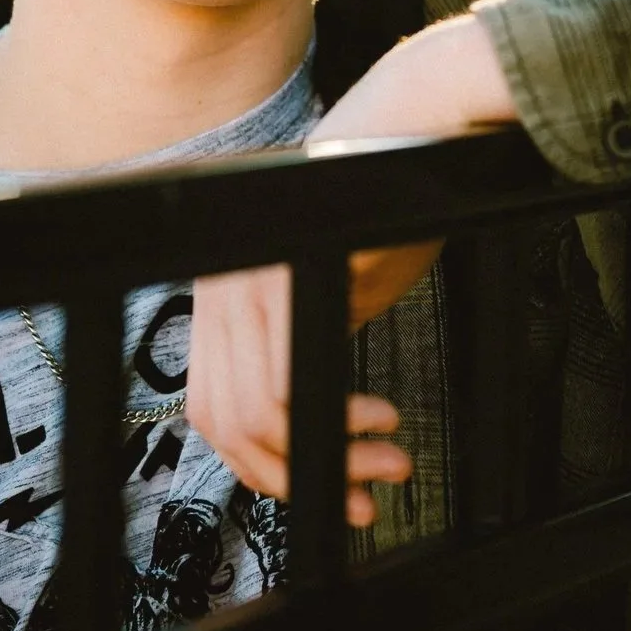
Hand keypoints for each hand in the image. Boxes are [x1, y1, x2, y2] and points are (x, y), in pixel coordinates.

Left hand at [188, 16, 517, 522]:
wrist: (415, 133)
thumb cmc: (389, 207)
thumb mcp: (339, 293)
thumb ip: (309, 348)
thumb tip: (310, 430)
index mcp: (222, 289)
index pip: (214, 407)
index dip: (264, 464)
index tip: (325, 490)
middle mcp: (215, 284)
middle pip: (223, 423)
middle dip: (296, 478)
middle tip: (367, 497)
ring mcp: (238, 277)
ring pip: (252, 416)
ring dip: (328, 460)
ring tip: (391, 462)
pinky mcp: (274, 275)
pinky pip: (280, 385)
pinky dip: (332, 425)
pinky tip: (380, 422)